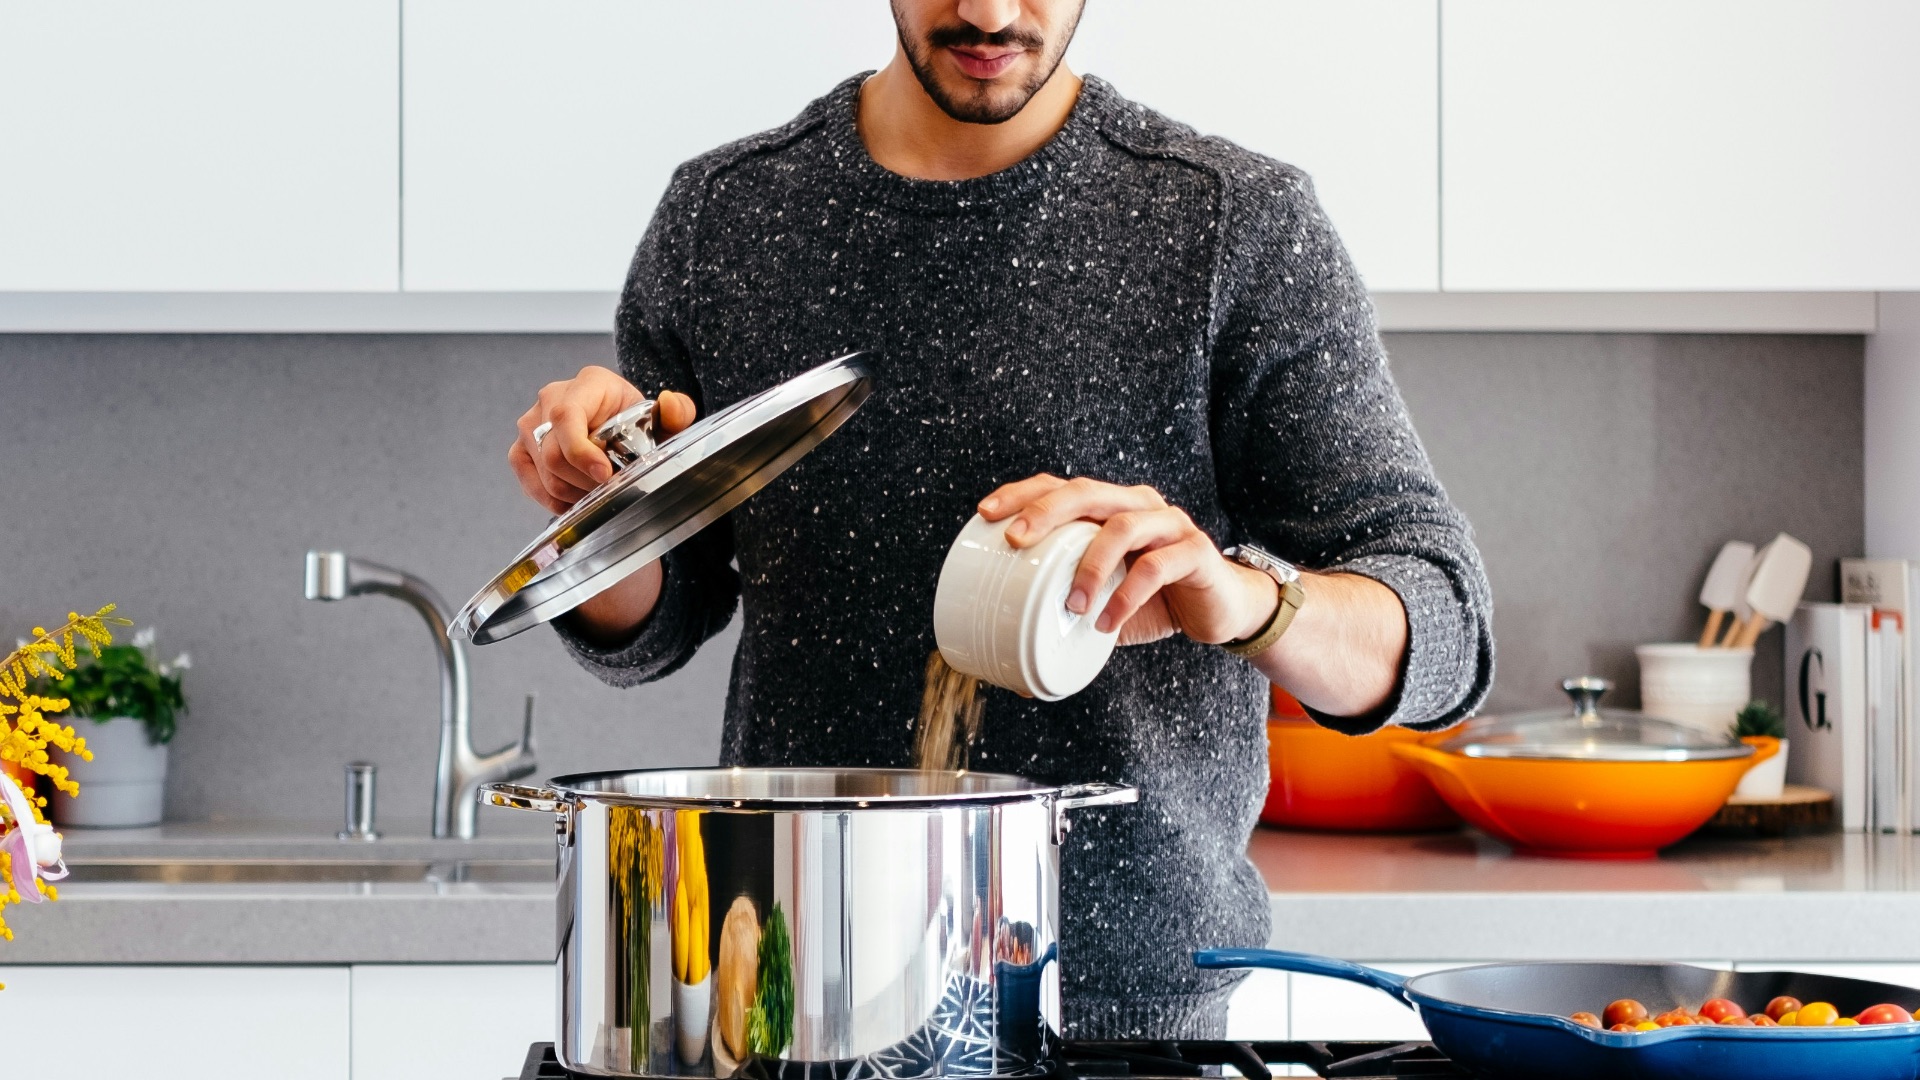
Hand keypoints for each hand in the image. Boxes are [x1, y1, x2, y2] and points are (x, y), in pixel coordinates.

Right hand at [509, 365, 696, 514]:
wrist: (618, 426)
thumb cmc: (638, 422)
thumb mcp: (663, 419)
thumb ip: (677, 412)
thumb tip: (670, 403)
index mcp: (588, 383)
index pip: (566, 416)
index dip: (581, 451)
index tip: (604, 475)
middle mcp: (551, 398)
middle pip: (553, 453)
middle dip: (584, 481)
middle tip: (610, 489)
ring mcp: (531, 424)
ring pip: (544, 473)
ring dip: (573, 492)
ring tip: (599, 493)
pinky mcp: (521, 450)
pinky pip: (531, 482)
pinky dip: (555, 500)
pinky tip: (578, 499)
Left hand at [975, 475, 1278, 647]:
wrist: (1222, 611)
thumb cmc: (1154, 602)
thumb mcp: (1103, 601)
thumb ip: (1066, 608)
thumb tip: (1011, 657)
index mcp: (1111, 507)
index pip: (1060, 486)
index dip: (1022, 494)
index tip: (985, 514)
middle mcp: (1139, 505)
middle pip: (1087, 491)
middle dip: (1046, 511)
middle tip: (1015, 540)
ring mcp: (1170, 525)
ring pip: (1122, 526)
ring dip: (1089, 564)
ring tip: (1071, 604)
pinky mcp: (1196, 553)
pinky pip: (1157, 567)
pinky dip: (1128, 595)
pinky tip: (1109, 621)